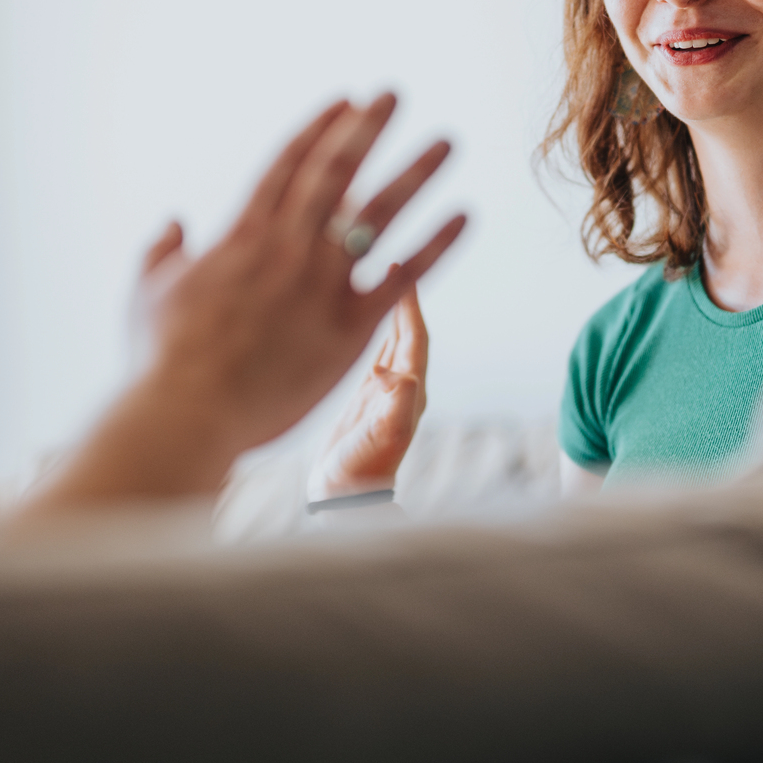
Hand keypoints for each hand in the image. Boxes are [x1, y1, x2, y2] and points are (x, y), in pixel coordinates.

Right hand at [21, 95, 465, 512]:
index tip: (345, 101)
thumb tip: (174, 222)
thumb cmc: (161, 357)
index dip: (319, 128)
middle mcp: (288, 246)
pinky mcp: (349, 326)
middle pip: (337, 172)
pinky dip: (436, 245)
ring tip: (447, 142)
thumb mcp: (148, 291)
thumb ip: (163, 251)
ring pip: (378, 213)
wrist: (189, 408)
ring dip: (415, 173)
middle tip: (394, 94)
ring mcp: (321, 283)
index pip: (287, 164)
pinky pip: (403, 277)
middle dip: (367, 129)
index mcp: (241, 234)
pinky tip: (463, 217)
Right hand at [309, 280, 426, 500]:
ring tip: (380, 284)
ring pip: (391, 343)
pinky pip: (373, 357)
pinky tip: (364, 322)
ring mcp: (384, 393)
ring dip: (388, 313)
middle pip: (407, 334)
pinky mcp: (365, 400)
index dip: (410, 305)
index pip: (415, 338)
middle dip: (401, 301)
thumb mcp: (384, 437)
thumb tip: (398, 373)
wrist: (347, 498)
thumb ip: (397, 405)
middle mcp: (402, 388)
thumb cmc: (363, 471)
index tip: (403, 273)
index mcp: (410, 391)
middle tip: (392, 265)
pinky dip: (372, 335)